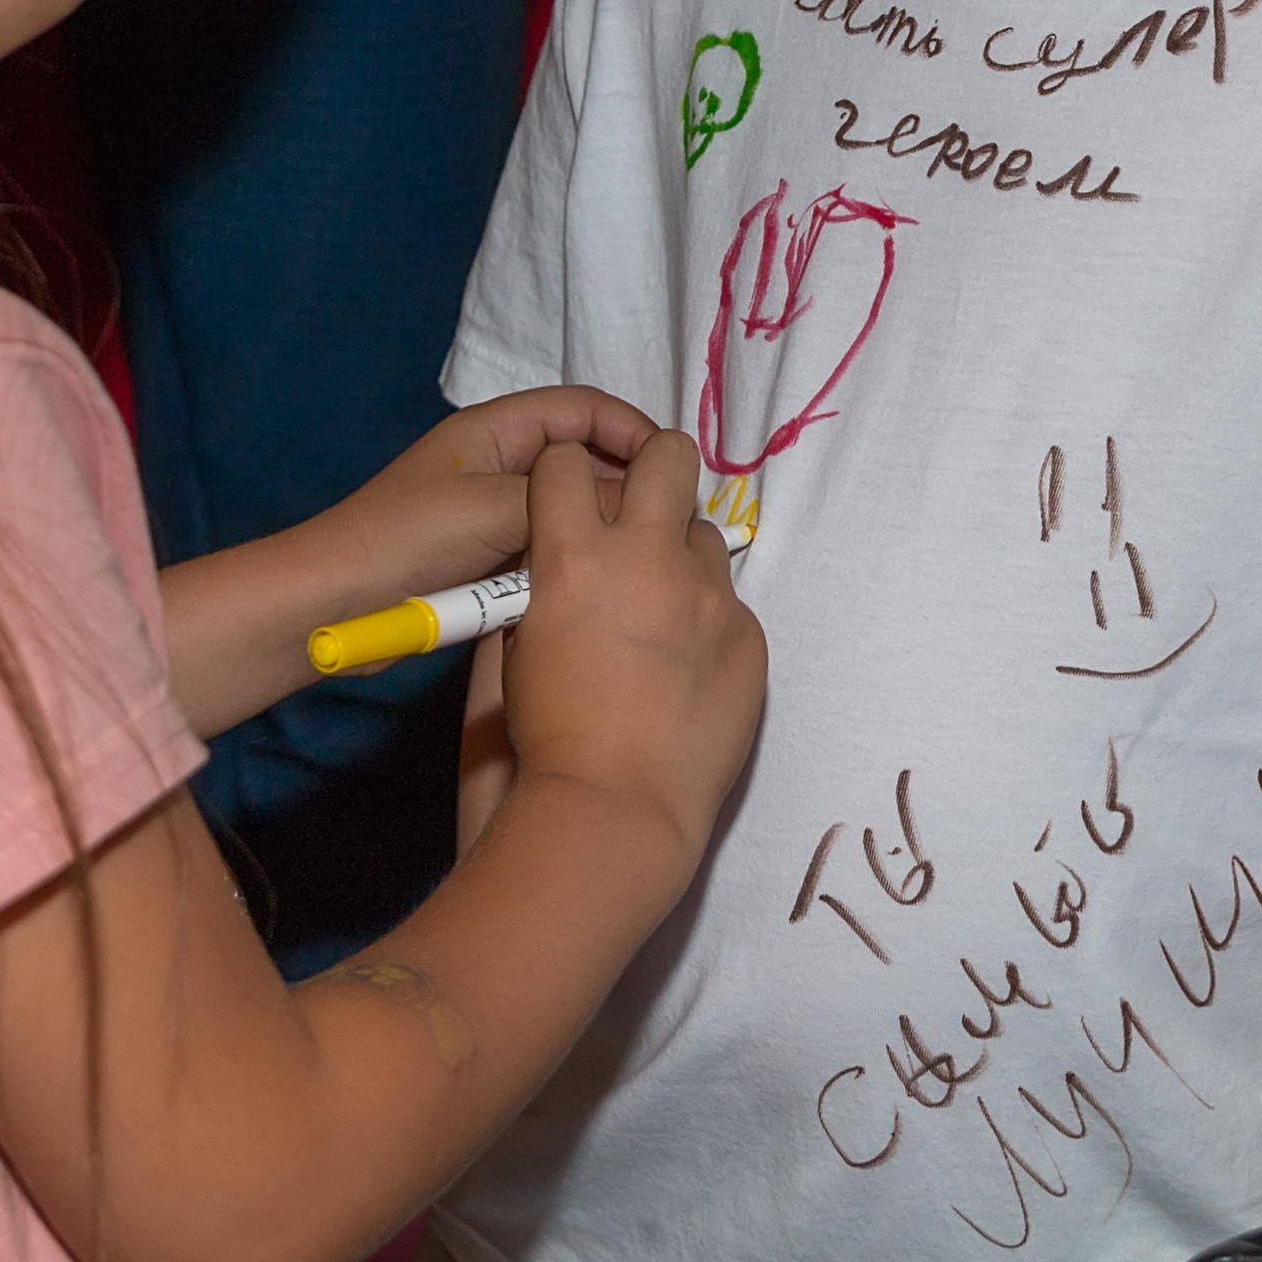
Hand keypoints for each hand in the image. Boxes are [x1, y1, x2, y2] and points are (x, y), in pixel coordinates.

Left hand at [309, 387, 655, 624]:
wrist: (333, 606)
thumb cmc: (406, 541)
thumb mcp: (495, 510)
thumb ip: (572, 501)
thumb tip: (641, 504)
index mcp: (495, 429)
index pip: (583, 409)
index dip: (632, 429)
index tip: (675, 468)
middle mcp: (499, 463)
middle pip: (583, 461)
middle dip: (626, 484)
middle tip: (669, 520)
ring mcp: (492, 513)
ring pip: (569, 512)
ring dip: (600, 530)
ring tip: (645, 556)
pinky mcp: (487, 560)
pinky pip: (547, 552)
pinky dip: (573, 563)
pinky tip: (601, 586)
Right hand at [500, 433, 763, 875]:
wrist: (616, 807)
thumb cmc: (544, 738)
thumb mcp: (512, 650)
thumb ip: (529, 592)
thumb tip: (543, 562)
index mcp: (574, 554)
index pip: (567, 460)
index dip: (563, 478)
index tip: (567, 502)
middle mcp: (647, 557)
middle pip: (669, 454)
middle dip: (652, 469)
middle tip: (639, 513)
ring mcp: (708, 595)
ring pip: (702, 533)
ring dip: (678, 557)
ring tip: (661, 614)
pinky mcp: (748, 634)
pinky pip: (728, 604)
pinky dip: (706, 622)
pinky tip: (687, 672)